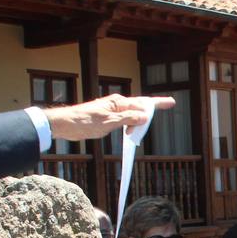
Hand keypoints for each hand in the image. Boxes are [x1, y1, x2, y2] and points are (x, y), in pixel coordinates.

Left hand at [44, 94, 174, 140]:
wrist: (66, 124)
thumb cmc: (85, 122)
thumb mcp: (109, 122)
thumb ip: (128, 119)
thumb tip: (145, 116)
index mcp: (118, 102)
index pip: (142, 102)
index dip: (157, 104)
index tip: (171, 102)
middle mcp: (117, 104)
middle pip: (139, 109)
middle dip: (147, 117)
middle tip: (150, 122)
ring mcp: (112, 111)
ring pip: (132, 117)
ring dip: (136, 125)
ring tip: (134, 135)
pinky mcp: (107, 119)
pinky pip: (124, 122)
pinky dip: (129, 128)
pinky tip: (130, 133)